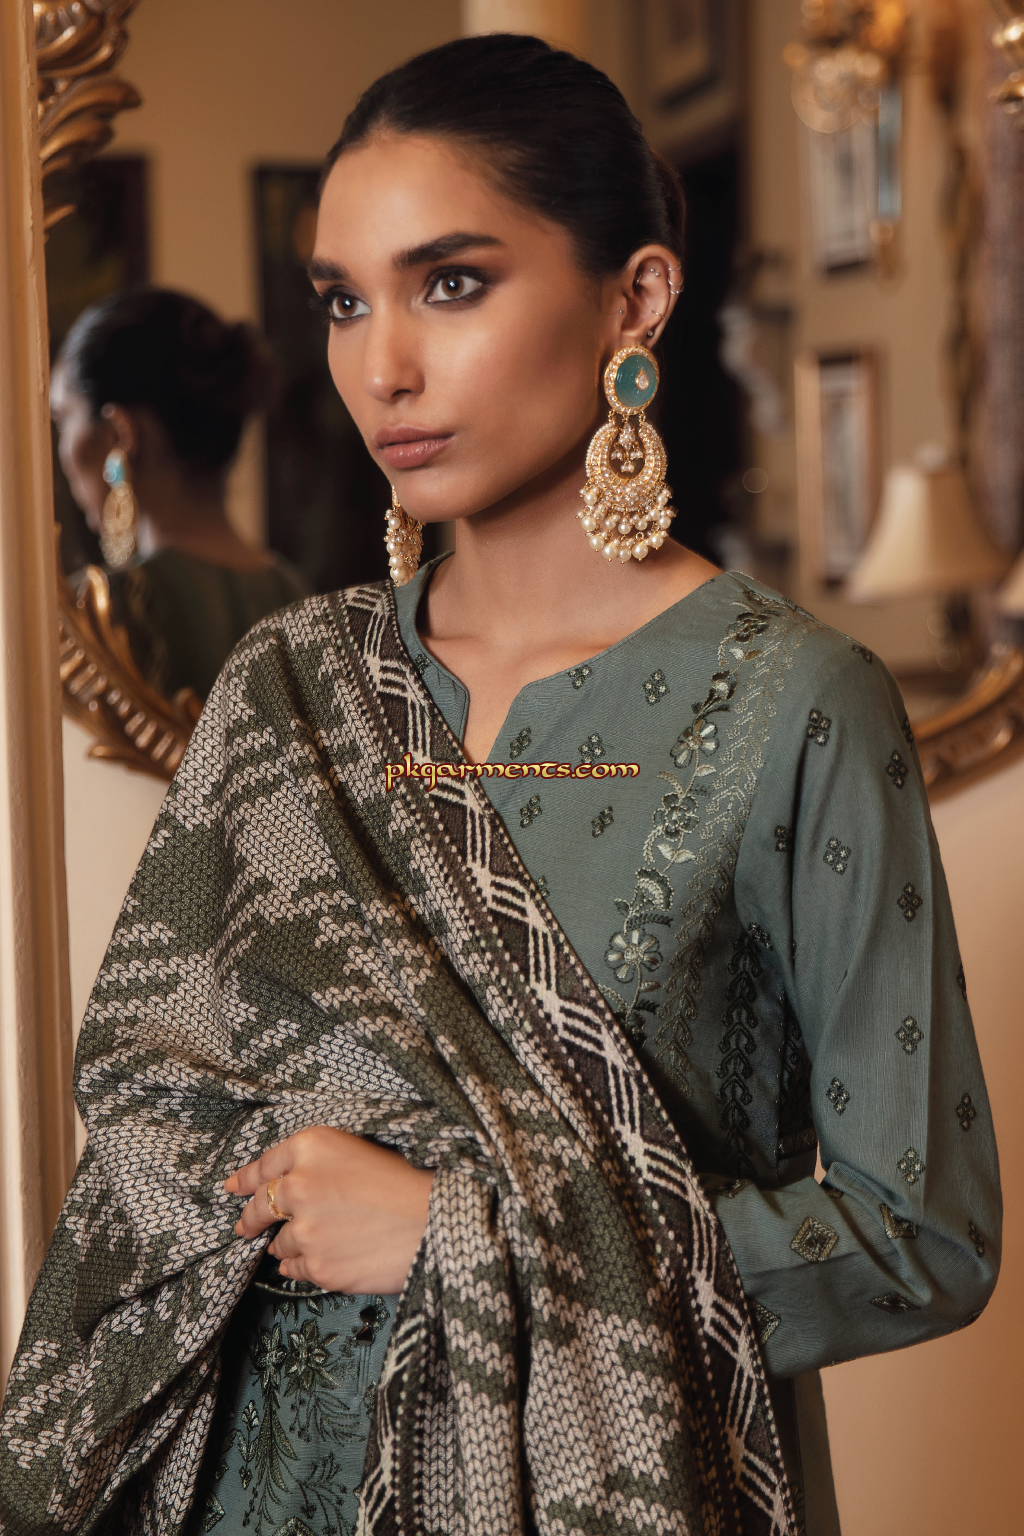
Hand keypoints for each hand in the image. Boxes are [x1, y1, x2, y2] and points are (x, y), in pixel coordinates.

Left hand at [224, 1126, 433, 1293]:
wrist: (436, 1223)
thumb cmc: (407, 1183)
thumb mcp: (359, 1150)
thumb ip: (317, 1163)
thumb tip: (283, 1188)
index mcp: (311, 1146)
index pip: (265, 1165)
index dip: (246, 1178)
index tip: (233, 1187)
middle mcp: (299, 1185)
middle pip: (258, 1206)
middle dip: (250, 1218)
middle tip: (246, 1226)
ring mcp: (304, 1229)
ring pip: (279, 1241)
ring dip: (292, 1242)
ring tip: (323, 1240)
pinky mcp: (316, 1265)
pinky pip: (294, 1268)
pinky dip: (305, 1264)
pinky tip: (329, 1257)